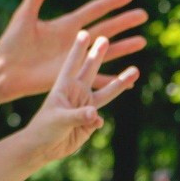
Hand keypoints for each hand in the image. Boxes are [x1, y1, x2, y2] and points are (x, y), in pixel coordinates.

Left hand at [0, 0, 148, 115]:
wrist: (5, 70)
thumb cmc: (11, 44)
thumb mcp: (24, 17)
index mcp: (65, 26)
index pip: (94, 10)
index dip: (111, 2)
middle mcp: (75, 41)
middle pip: (106, 29)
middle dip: (124, 22)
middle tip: (143, 15)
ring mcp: (75, 59)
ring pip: (106, 52)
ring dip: (124, 47)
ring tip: (142, 41)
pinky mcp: (72, 76)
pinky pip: (97, 78)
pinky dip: (113, 79)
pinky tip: (129, 79)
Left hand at [19, 32, 138, 166]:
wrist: (45, 148)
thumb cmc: (44, 129)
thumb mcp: (58, 120)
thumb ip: (77, 116)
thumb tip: (96, 115)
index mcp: (63, 87)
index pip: (72, 64)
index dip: (78, 49)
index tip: (84, 32)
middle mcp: (76, 92)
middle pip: (90, 70)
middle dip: (98, 55)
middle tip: (105, 38)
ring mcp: (85, 105)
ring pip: (106, 91)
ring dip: (119, 82)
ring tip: (135, 70)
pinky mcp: (90, 120)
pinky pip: (100, 117)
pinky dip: (99, 120)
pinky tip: (94, 124)